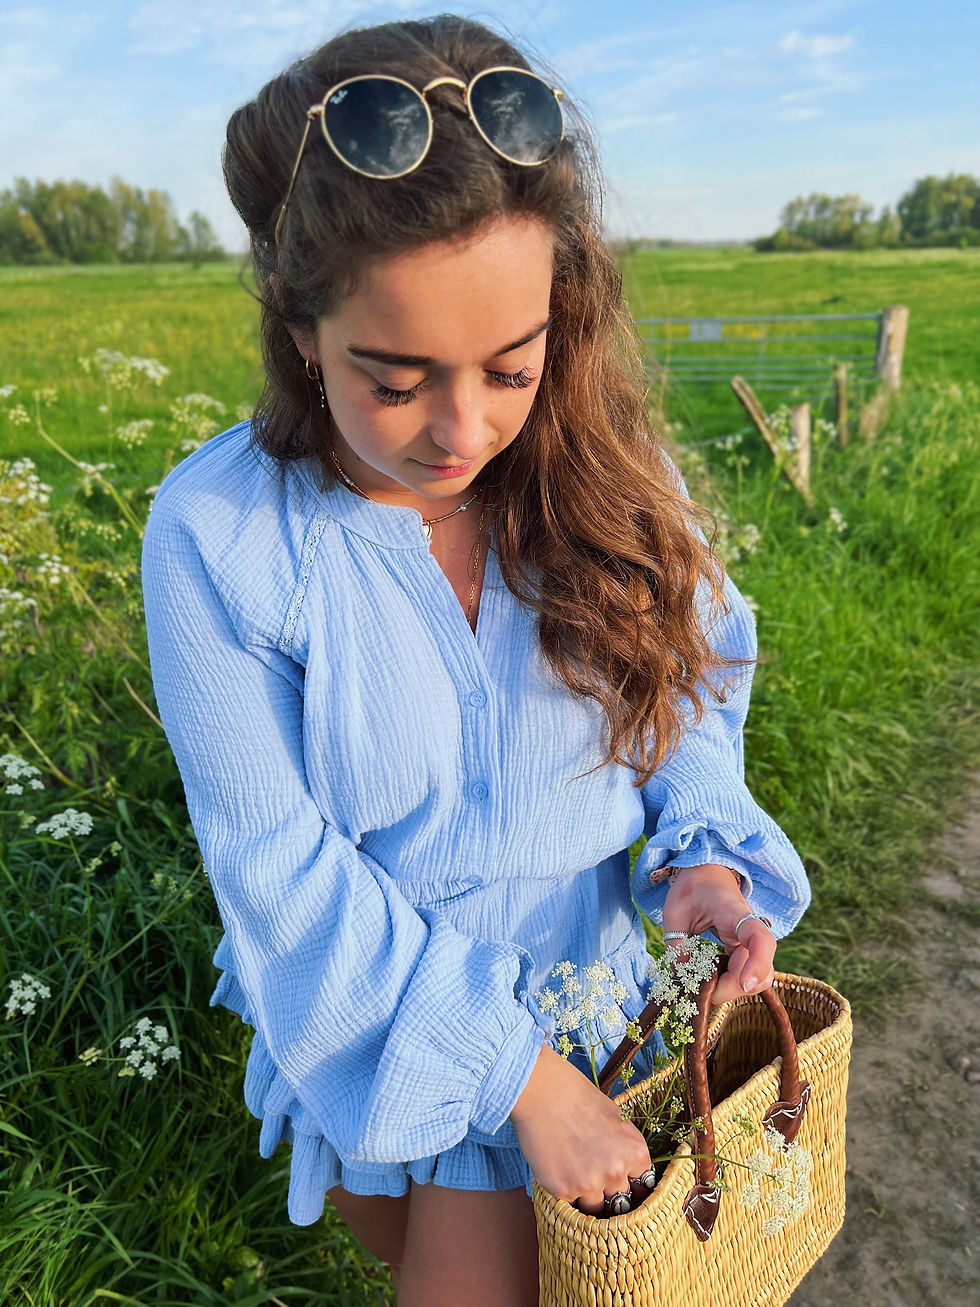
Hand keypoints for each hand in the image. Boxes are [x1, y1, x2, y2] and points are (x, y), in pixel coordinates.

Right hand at [509, 1043, 652, 1216]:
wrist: (544, 1092)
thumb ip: (625, 1151)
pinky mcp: (564, 1190)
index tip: (619, 1184)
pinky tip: (558, 1163)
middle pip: (620, 1201)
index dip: (629, 1183)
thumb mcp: (616, 1121)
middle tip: (592, 1172)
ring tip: (573, 1167)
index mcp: (636, 1153)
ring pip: (595, 1207)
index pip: (642, 1186)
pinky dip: (564, 1187)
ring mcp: (590, 1184)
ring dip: (586, 1193)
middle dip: (607, 1189)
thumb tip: (627, 1174)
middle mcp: (617, 1172)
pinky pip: (570, 1200)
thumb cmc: (579, 1099)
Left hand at [662, 863, 775, 1004]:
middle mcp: (751, 931)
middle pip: (760, 972)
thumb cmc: (692, 888)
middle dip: (731, 989)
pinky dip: (730, 985)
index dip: (758, 964)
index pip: (761, 939)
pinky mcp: (746, 952)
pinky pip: (747, 976)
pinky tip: (709, 980)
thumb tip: (683, 979)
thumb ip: (677, 946)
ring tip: (702, 985)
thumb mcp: (675, 913)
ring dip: (731, 990)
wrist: (707, 872)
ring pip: (757, 979)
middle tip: (699, 990)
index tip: (743, 983)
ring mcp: (751, 944)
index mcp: (735, 913)